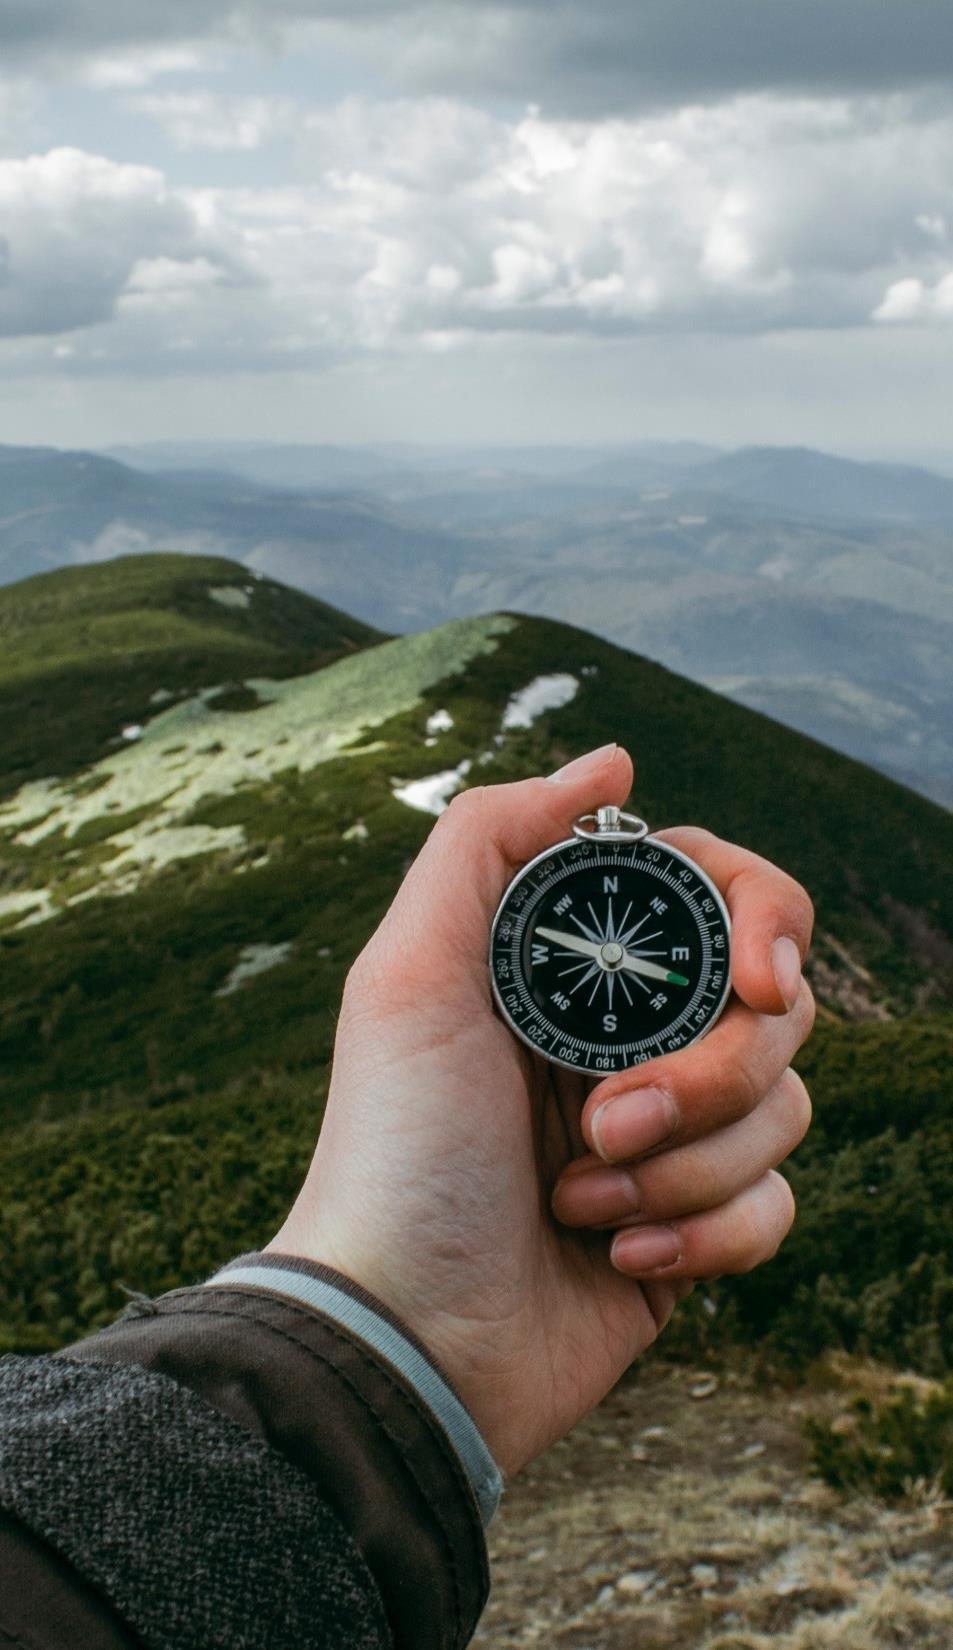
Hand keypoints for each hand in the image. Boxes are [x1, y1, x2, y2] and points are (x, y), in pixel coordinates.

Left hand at [267, 745, 813, 1476]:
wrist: (404, 1336)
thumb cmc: (397, 1149)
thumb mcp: (410, 972)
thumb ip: (492, 839)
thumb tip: (614, 761)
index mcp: (577, 968)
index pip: (724, 900)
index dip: (766, 925)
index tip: (761, 983)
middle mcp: (631, 1039)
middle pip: (776, 1010)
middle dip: (706, 1076)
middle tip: (607, 1122)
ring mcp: (668, 1136)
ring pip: (786, 1110)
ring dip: (686, 1168)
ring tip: (580, 1201)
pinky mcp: (695, 1229)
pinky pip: (776, 1207)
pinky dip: (706, 1236)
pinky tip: (618, 1258)